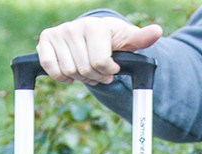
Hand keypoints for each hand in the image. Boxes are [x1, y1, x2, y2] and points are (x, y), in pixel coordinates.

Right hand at [37, 16, 162, 84]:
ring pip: (69, 72)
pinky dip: (61, 76)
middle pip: (85, 70)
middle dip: (95, 76)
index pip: (101, 63)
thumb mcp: (127, 39)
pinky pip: (51, 69)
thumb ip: (141, 38)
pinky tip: (69, 70)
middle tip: (99, 70)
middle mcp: (74, 27)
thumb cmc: (111, 39)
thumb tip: (157, 31)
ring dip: (79, 77)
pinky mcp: (44, 42)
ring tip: (86, 68)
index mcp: (95, 27)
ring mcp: (58, 33)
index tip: (112, 67)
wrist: (91, 33)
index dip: (108, 72)